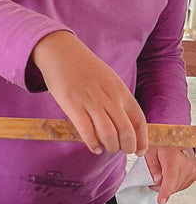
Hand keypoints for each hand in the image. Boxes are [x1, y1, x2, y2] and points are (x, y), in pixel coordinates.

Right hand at [31, 31, 146, 155]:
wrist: (61, 52)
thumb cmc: (84, 67)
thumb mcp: (109, 80)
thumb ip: (117, 99)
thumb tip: (122, 122)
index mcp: (121, 91)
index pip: (139, 121)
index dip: (142, 139)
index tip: (139, 149)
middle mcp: (109, 98)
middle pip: (126, 131)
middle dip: (127, 147)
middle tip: (121, 151)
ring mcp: (91, 102)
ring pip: (108, 134)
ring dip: (110, 146)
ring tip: (106, 148)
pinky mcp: (73, 104)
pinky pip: (86, 130)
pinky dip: (92, 143)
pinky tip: (93, 147)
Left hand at [144, 145, 195, 203]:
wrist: (175, 136)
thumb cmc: (163, 141)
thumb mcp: (150, 150)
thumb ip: (152, 166)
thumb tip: (157, 180)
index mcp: (173, 157)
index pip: (170, 179)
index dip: (165, 191)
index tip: (161, 200)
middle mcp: (186, 164)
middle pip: (174, 185)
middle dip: (161, 187)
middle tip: (153, 181)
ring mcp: (193, 168)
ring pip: (179, 186)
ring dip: (169, 185)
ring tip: (161, 176)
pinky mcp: (195, 172)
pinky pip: (184, 183)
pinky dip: (176, 183)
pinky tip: (170, 177)